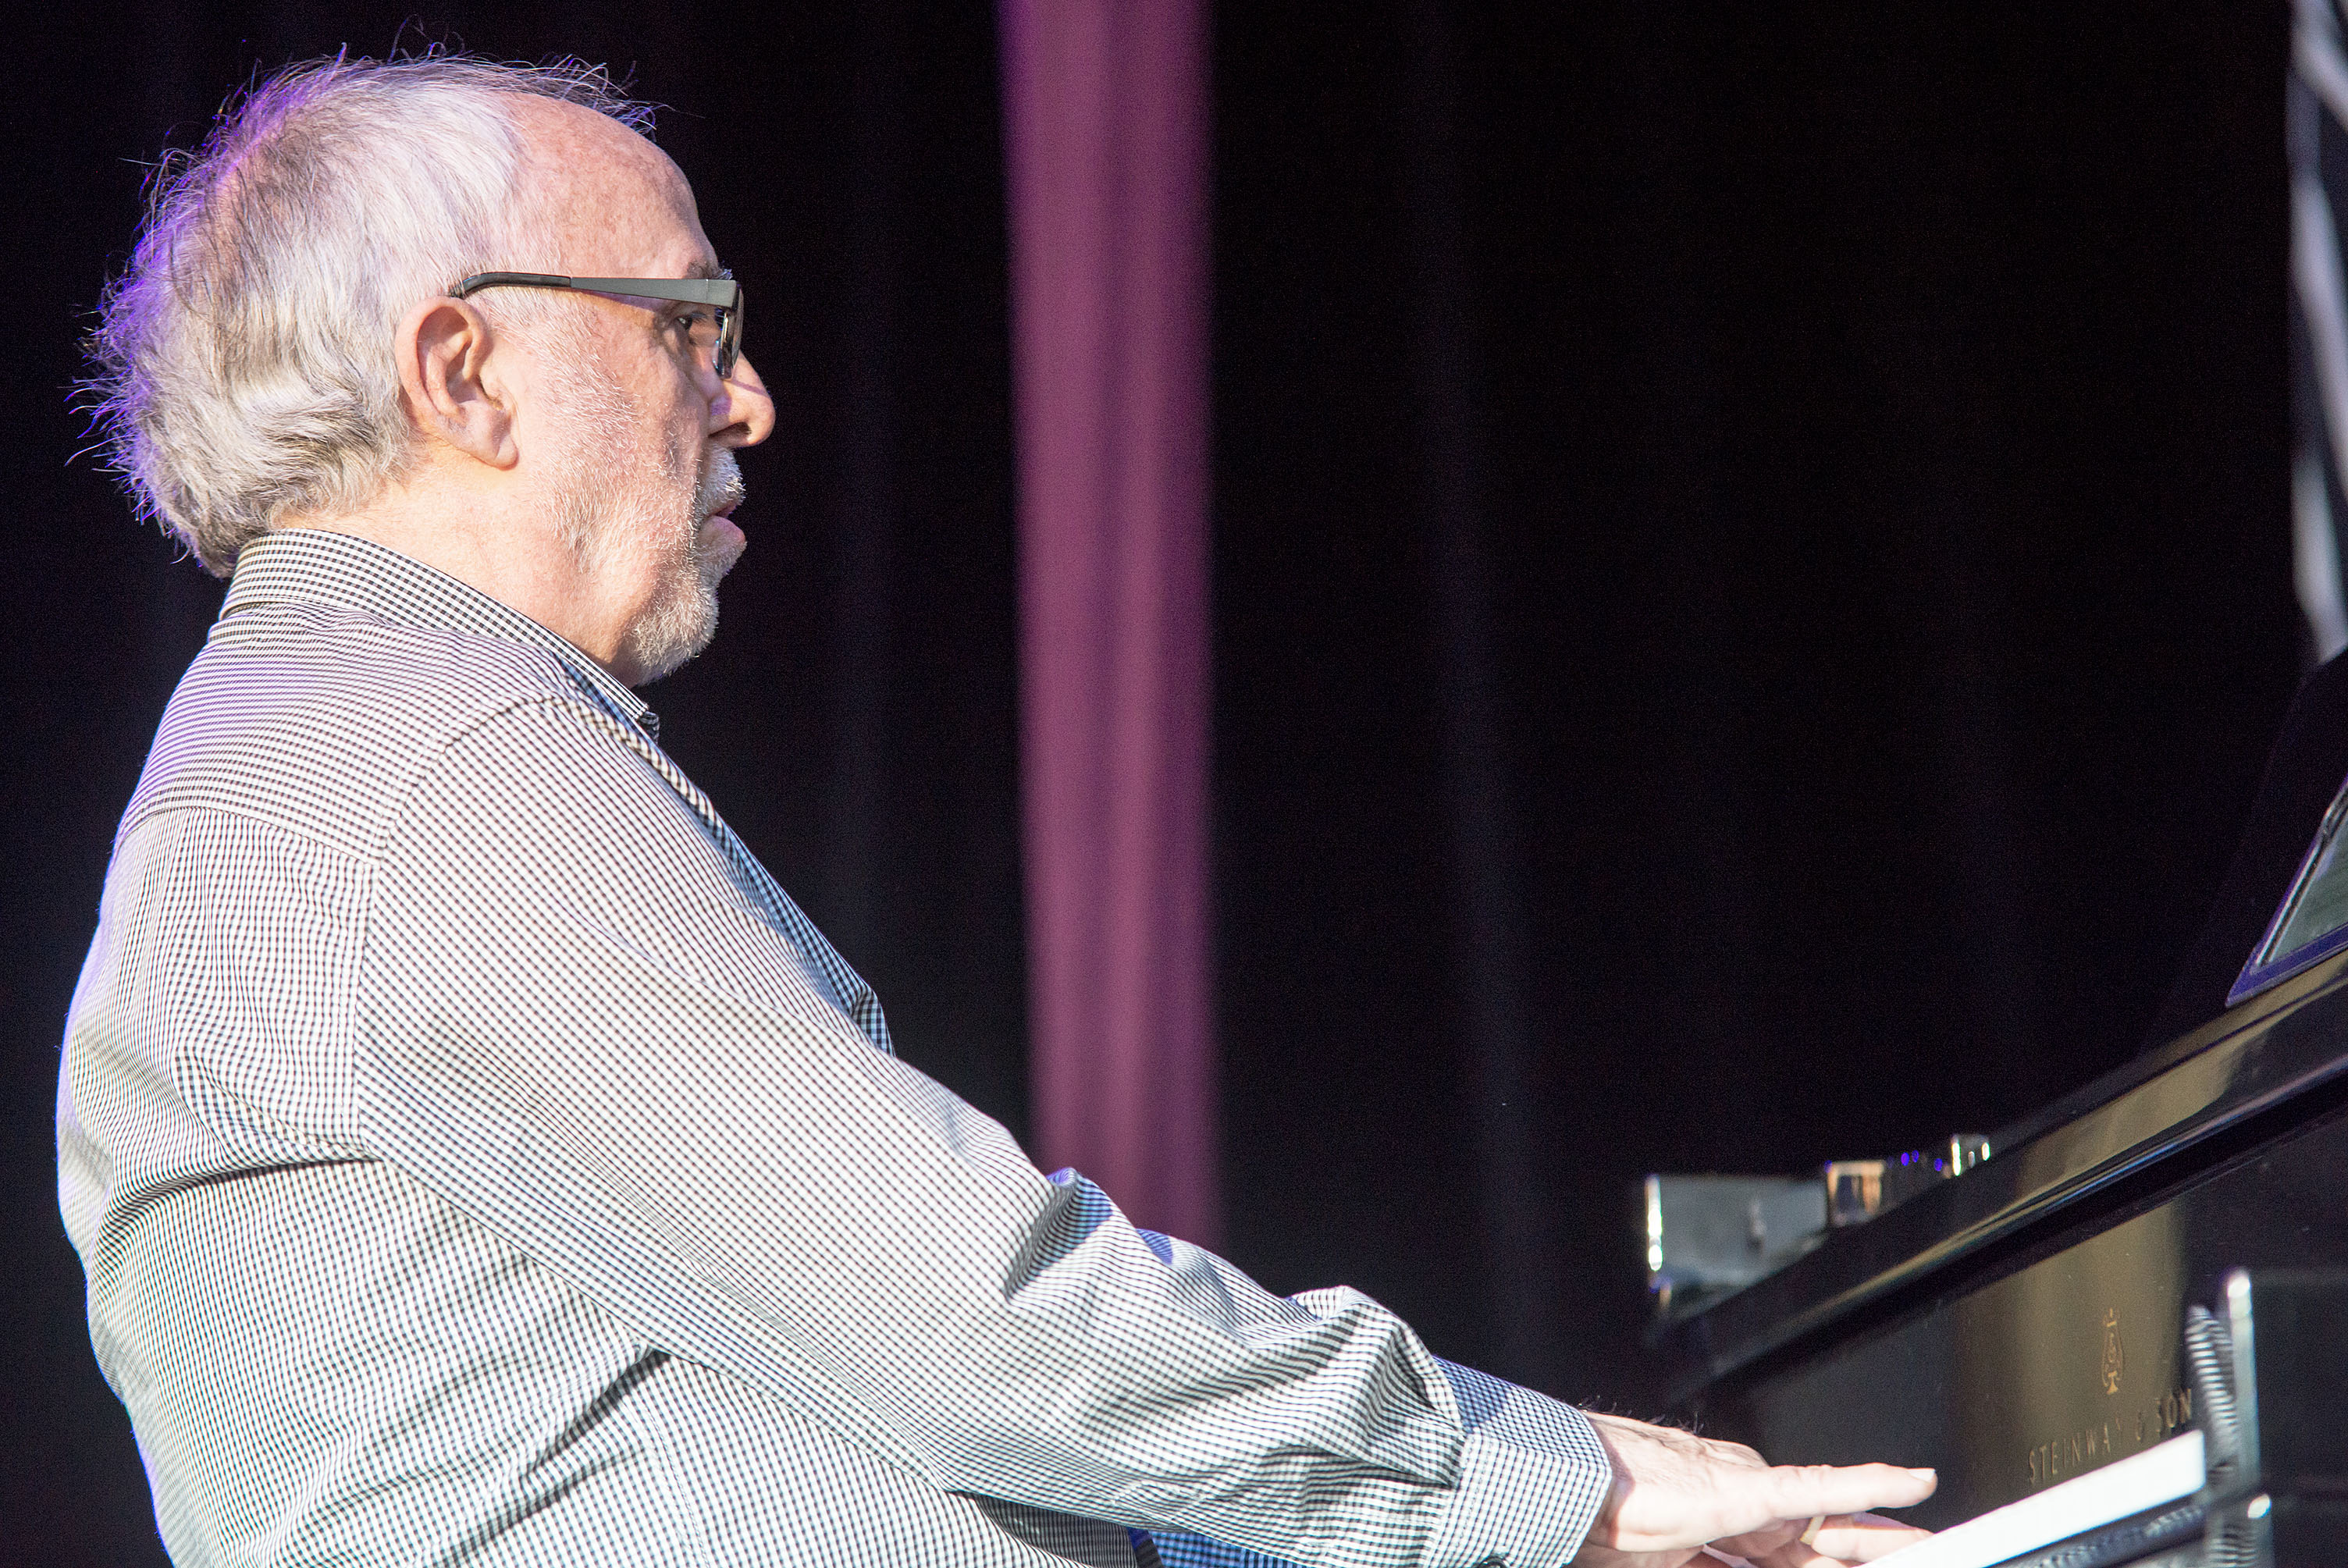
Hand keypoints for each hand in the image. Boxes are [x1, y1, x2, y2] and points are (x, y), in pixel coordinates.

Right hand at [1570, 1412, 1936, 1567]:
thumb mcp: (1671, 1567)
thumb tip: (1719, 1567)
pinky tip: (1917, 1483)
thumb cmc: (1600, 1525)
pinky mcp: (1750, 1489)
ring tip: (1942, 1543)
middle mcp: (1747, 1508)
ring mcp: (1750, 1495)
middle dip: (1878, 1552)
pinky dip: (1873, 1485)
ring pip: (1838, 1519)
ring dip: (1890, 1536)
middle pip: (1828, 1542)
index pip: (1797, 1559)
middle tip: (1933, 1554)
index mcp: (1726, 1530)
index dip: (1838, 1566)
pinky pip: (1824, 1488)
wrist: (1567, 1491)